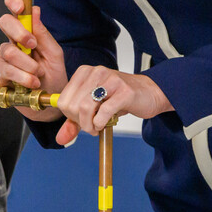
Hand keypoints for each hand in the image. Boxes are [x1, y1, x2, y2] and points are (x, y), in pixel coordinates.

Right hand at [0, 0, 71, 139]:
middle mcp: (13, 42)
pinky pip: (5, 70)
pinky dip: (22, 77)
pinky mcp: (0, 74)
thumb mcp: (55, 54)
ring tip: (38, 75)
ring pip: (8, 51)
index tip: (19, 7)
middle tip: (32, 46)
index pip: (15, 10)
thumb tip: (35, 10)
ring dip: (27, 64)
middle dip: (19, 33)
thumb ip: (44, 34)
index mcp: (28, 32)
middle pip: (4, 23)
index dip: (13, 2)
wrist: (49, 103)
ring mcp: (5, 57)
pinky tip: (31, 83)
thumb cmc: (54, 77)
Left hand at [56, 65, 172, 134]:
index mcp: (84, 73)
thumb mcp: (94, 107)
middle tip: (90, 126)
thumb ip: (75, 121)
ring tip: (96, 128)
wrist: (150, 92)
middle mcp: (96, 72)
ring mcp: (110, 80)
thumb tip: (60, 139)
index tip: (80, 120)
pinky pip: (104, 111)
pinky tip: (105, 124)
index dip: (69, 116)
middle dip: (79, 122)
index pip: (63, 99)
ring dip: (89, 125)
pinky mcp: (124, 91)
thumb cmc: (120, 98)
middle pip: (72, 105)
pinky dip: (101, 123)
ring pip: (85, 107)